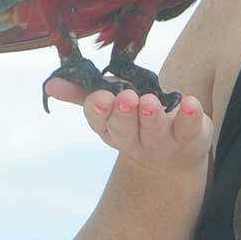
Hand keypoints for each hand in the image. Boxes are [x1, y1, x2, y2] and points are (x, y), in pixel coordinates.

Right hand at [44, 71, 212, 170]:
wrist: (176, 155)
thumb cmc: (137, 122)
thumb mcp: (110, 108)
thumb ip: (82, 94)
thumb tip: (50, 84)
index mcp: (112, 130)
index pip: (100, 123)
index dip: (99, 111)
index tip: (101, 98)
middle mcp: (135, 141)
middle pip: (125, 130)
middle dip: (125, 114)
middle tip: (127, 98)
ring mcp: (162, 143)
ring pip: (154, 132)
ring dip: (152, 117)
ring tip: (150, 102)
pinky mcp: (188, 138)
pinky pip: (189, 129)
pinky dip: (190, 116)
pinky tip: (190, 103)